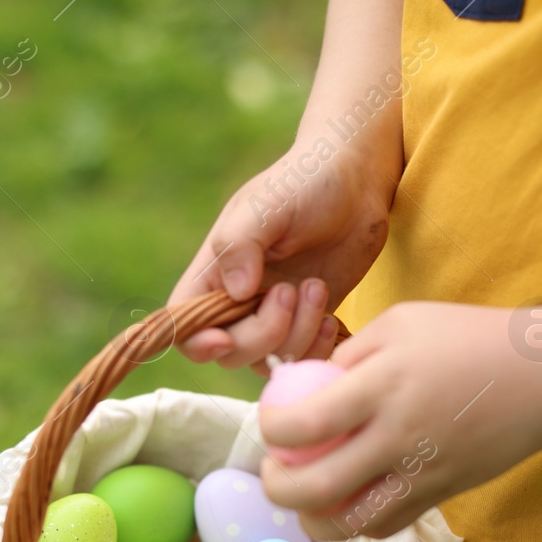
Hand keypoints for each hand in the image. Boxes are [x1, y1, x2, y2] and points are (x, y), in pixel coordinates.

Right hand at [168, 146, 397, 370]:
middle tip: (291, 290)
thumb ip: (241, 244)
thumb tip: (235, 292)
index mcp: (215, 271)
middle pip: (230, 351)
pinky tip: (331, 318)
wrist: (356, 182)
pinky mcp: (308, 321)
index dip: (197, 342)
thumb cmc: (304, 181)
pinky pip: (303, 358)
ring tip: (317, 289)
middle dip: (263, 333)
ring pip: (269, 359)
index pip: (185, 323)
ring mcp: (275, 314)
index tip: (226, 338)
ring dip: (296, 337)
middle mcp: (239, 299)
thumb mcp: (266, 204)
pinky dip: (317, 350)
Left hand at [257, 301, 541, 539]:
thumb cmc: (469, 339)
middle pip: (314, 488)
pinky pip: (384, 525)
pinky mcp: (439, 496)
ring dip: (312, 518)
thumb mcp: (402, 324)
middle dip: (276, 487)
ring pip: (348, 524)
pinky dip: (355, 523)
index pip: (304, 425)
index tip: (272, 423)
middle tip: (274, 470)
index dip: (271, 432)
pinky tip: (348, 501)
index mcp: (382, 386)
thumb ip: (349, 355)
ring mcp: (420, 475)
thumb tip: (306, 387)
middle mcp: (397, 438)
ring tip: (305, 497)